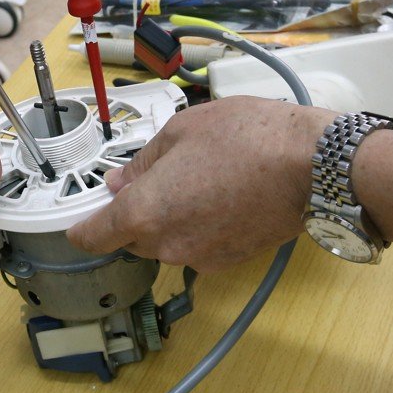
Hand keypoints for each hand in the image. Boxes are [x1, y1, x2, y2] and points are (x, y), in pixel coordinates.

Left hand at [67, 96, 335, 271]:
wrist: (310, 165)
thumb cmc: (245, 138)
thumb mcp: (179, 132)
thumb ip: (141, 162)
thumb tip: (120, 181)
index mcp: (144, 214)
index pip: (92, 238)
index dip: (82, 226)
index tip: (82, 214)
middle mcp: (167, 245)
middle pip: (129, 239)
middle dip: (132, 213)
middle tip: (152, 176)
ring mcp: (200, 257)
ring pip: (165, 241)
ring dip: (168, 218)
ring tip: (194, 178)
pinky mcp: (230, 260)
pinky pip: (197, 245)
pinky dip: (198, 226)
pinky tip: (217, 194)